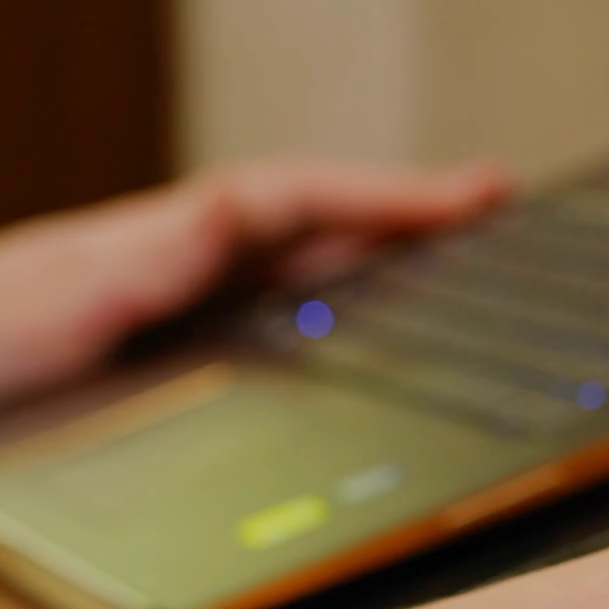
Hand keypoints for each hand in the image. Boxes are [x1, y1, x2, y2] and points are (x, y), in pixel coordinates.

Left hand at [0, 158, 511, 402]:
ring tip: (449, 257)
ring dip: (369, 253)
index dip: (389, 200)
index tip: (481, 198)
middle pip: (305, 222)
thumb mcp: (54, 311)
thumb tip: (237, 199)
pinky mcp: (149, 349)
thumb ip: (144, 264)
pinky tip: (343, 340)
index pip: (289, 203)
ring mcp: (157, 306)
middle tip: (495, 209)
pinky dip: (318, 306)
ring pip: (284, 264)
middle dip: (403, 214)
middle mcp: (161, 269)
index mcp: (148, 252)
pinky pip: (257, 313)